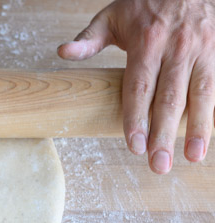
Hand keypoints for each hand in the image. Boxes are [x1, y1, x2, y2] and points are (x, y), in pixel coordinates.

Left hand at [59, 0, 214, 172]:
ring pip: (201, 95)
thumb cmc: (147, 2)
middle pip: (169, 99)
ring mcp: (202, 50)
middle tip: (158, 165)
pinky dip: (213, 112)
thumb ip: (89, 38)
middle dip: (163, 135)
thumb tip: (63, 52)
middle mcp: (177, 48)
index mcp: (147, 43)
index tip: (134, 147)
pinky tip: (208, 135)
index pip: (139, 89)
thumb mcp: (113, 15)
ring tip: (192, 156)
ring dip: (196, 128)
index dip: (136, 120)